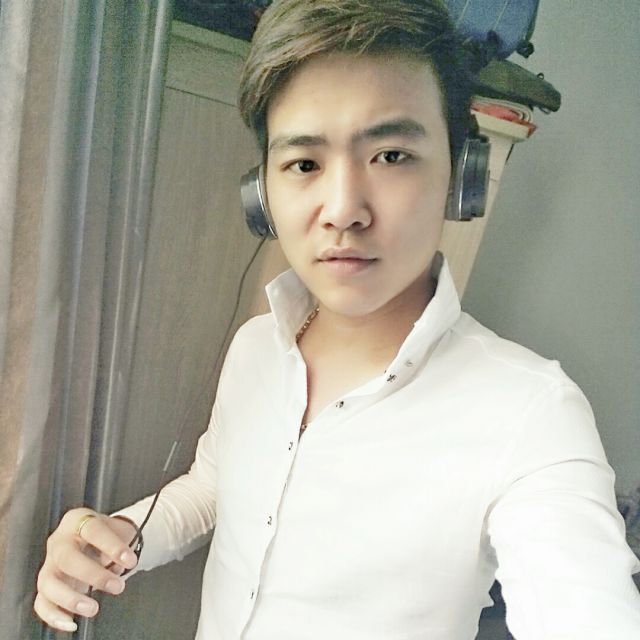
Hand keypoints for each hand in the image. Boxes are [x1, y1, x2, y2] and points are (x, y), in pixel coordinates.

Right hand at [34, 508, 138, 632]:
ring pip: (49, 583)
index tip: (130, 560)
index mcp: (78, 520)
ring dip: (71, 599)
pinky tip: (71, 622)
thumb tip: (115, 565)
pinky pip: (42, 602)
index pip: (93, 530)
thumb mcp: (118, 531)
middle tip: (117, 586)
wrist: (97, 540)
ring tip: (93, 609)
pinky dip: (54, 616)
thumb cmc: (108, 535)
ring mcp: (49, 563)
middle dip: (93, 575)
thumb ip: (119, 545)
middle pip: (67, 558)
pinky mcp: (46, 585)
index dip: (112, 546)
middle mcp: (59, 541)